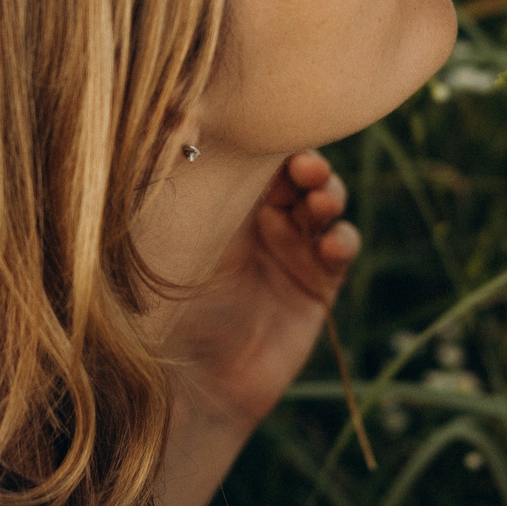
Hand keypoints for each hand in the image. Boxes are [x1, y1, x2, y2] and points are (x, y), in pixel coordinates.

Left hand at [156, 150, 359, 435]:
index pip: (256, 155)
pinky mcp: (318, 285)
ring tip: (320, 199)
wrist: (191, 387)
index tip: (273, 132)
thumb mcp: (166, 244)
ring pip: (324, 204)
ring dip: (329, 194)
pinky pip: (340, 251)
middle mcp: (260, 220)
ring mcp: (293, 250)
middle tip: (303, 166)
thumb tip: (168, 117)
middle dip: (306, 162)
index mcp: (222, 202)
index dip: (270, 139)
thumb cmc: (164, 313)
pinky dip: (342, 240)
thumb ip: (172, 186)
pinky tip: (331, 244)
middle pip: (297, 172)